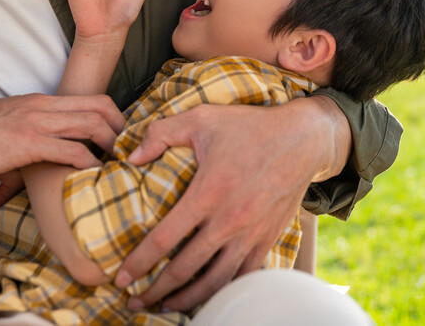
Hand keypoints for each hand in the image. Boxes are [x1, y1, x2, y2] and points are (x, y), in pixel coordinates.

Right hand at [0, 93, 124, 183]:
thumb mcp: (1, 124)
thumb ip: (26, 128)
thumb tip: (42, 143)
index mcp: (37, 101)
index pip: (91, 98)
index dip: (113, 116)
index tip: (120, 138)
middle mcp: (41, 106)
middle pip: (100, 107)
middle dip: (121, 129)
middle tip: (128, 153)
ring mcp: (35, 122)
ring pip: (92, 125)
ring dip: (112, 146)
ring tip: (118, 166)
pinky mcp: (26, 144)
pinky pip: (72, 151)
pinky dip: (89, 164)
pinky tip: (94, 177)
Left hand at [114, 98, 347, 311]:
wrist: (303, 139)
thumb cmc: (250, 126)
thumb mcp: (202, 118)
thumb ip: (161, 133)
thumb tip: (131, 156)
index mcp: (208, 192)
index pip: (164, 239)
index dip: (139, 263)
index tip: (120, 278)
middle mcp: (229, 220)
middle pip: (185, 269)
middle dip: (155, 290)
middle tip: (134, 301)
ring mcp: (251, 234)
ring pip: (214, 282)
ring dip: (187, 299)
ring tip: (166, 306)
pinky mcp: (268, 239)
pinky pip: (242, 276)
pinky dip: (222, 290)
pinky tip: (207, 295)